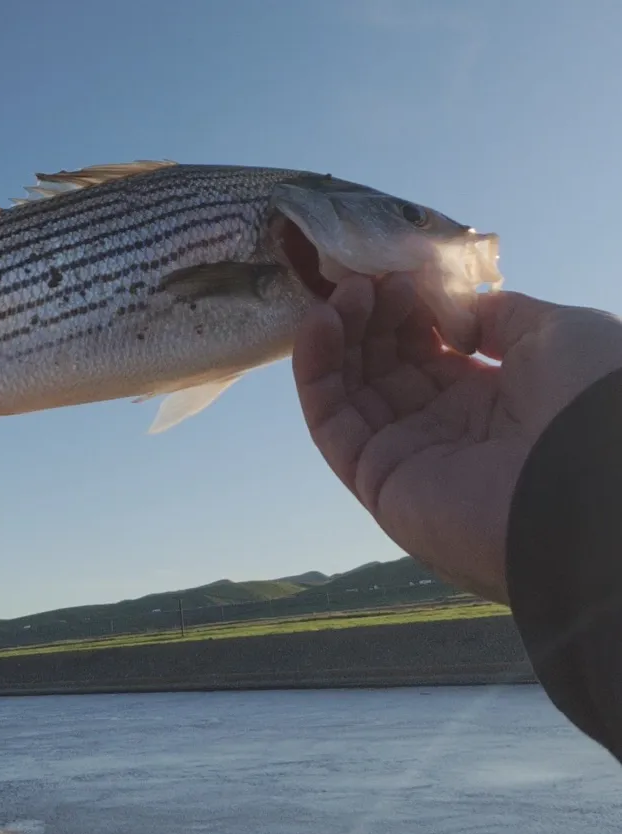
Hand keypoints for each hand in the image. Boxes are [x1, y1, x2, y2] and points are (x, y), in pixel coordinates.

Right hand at [292, 275, 621, 602]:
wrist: (590, 488)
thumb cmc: (588, 403)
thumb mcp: (557, 333)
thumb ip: (499, 315)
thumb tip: (454, 311)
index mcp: (490, 398)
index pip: (427, 348)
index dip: (408, 309)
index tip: (399, 271)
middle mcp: (444, 428)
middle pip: (384, 365)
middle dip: (372, 317)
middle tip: (368, 277)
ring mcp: (406, 455)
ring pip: (351, 390)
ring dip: (340, 337)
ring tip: (345, 293)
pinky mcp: (374, 478)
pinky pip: (332, 422)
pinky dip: (316, 373)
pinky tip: (320, 324)